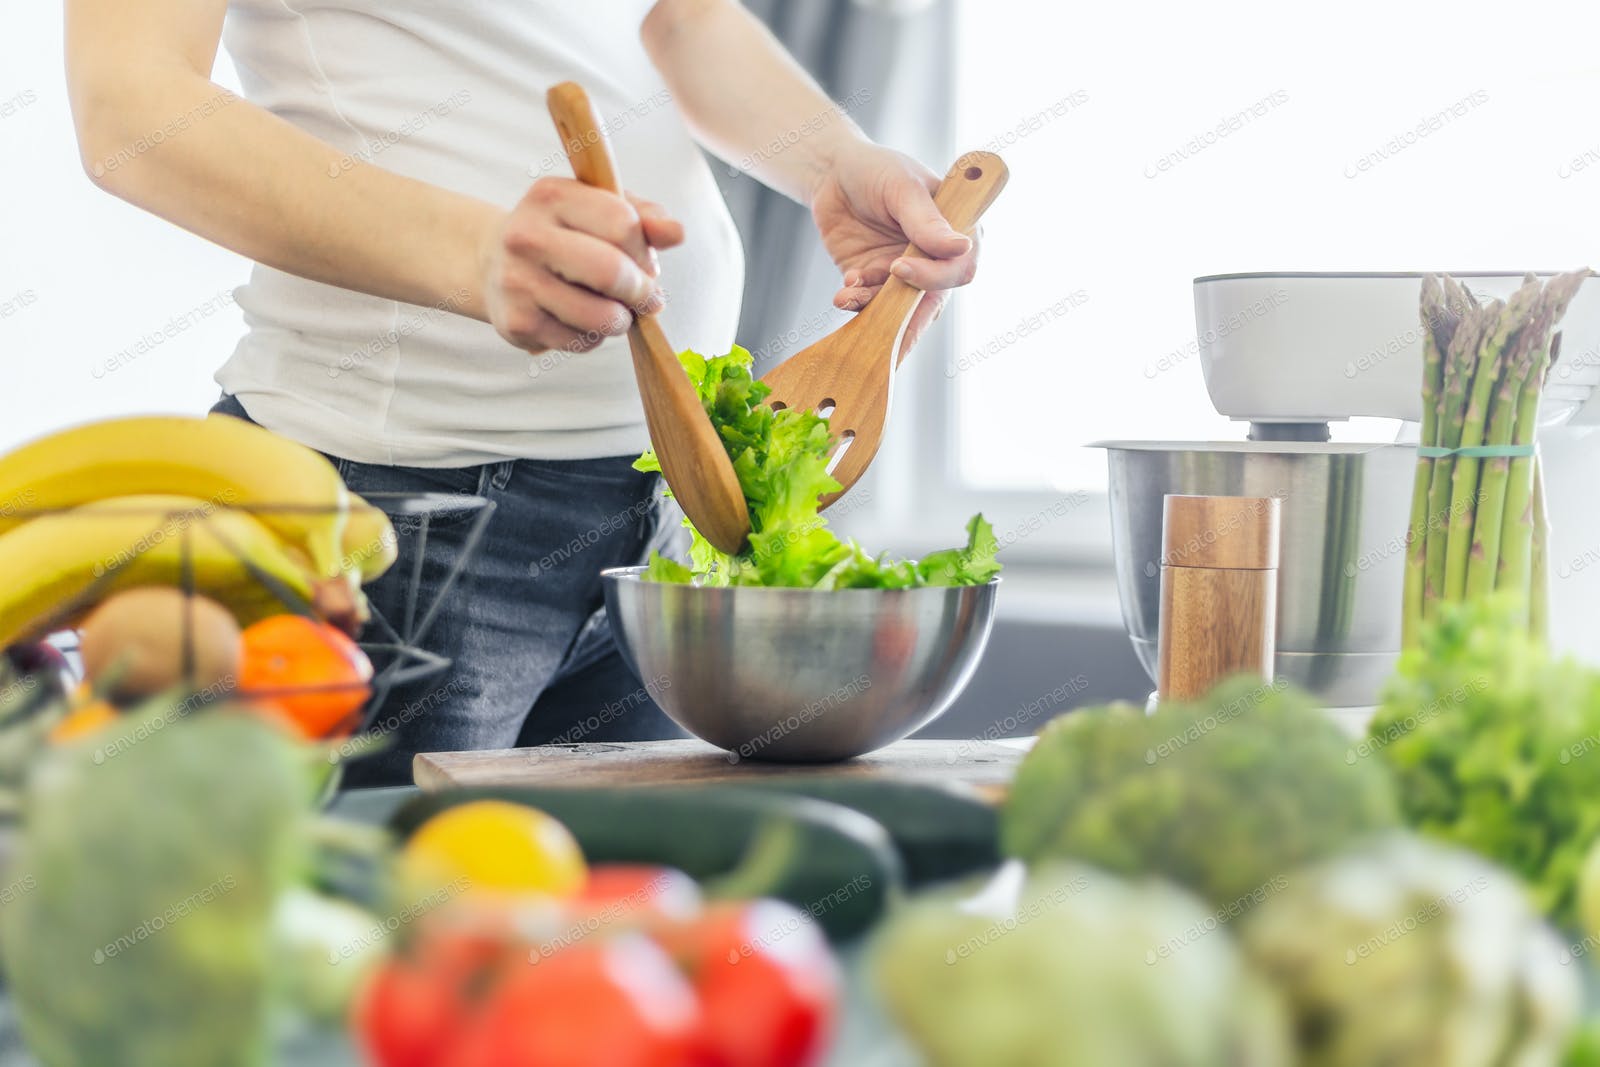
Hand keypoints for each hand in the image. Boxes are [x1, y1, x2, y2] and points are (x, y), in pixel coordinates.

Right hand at [480, 179, 684, 353]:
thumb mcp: (599, 209)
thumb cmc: (563, 233)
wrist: (494, 263)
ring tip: (617, 311)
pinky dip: (596, 337)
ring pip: (601, 316)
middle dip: (642, 292)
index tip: (645, 262)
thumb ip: (644, 217)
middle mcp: (526, 236)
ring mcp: (518, 281)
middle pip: (611, 271)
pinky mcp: (517, 323)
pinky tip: (584, 321)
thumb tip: (676, 233)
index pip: (622, 224)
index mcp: (551, 196)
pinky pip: (582, 341)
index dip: (644, 250)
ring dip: (622, 320)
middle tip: (648, 298)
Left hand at [809, 145, 978, 351]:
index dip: (934, 276)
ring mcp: (904, 271)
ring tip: (848, 293)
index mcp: (955, 231)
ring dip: (874, 309)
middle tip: (883, 324)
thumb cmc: (877, 168)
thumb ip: (927, 222)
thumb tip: (962, 247)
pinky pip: (870, 303)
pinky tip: (843, 293)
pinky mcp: (874, 280)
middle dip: (907, 316)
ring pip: (899, 308)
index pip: (959, 268)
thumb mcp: (904, 188)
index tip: (900, 266)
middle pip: (932, 300)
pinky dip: (857, 302)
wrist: (832, 172)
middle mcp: (933, 258)